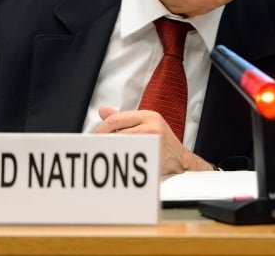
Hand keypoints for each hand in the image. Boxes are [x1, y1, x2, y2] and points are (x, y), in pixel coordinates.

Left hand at [93, 106, 213, 174]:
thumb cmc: (163, 145)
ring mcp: (154, 140)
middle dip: (101, 141)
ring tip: (101, 157)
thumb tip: (103, 110)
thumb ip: (124, 119)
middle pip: (115, 131)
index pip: (115, 119)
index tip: (91, 139)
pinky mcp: (155, 156)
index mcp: (148, 115)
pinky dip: (119, 161)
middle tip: (91, 150)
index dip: (99, 130)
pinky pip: (129, 158)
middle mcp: (152, 125)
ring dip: (109, 151)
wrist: (182, 163)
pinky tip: (115, 164)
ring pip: (120, 144)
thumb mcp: (146, 125)